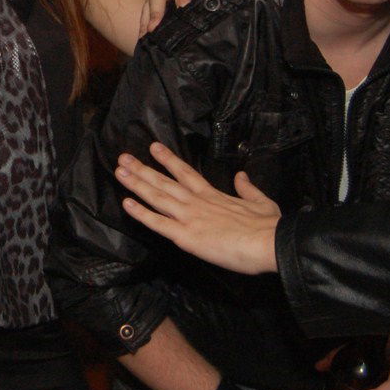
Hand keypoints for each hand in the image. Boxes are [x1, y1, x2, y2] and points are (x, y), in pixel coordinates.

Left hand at [116, 144, 280, 274]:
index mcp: (214, 195)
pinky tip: (127, 204)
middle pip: (165, 182)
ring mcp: (189, 217)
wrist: (269, 242)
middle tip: (123, 157)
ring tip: (120, 171)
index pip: (186, 173)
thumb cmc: (268, 226)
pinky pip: (158, 223)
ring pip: (157, 197)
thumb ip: (248, 188)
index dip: (168, 160)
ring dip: (137, 184)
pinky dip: (141, 214)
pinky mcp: (186, 236)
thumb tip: (240, 176)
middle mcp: (197, 202)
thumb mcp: (261, 201)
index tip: (153, 148)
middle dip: (143, 169)